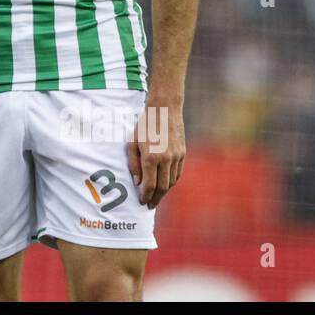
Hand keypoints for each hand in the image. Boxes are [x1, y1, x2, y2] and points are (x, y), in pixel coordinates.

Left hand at [127, 95, 184, 209]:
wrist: (164, 109)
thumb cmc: (144, 125)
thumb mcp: (132, 142)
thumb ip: (133, 164)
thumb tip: (137, 183)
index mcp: (151, 157)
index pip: (149, 185)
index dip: (145, 196)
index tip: (141, 202)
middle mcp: (165, 160)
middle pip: (162, 187)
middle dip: (155, 198)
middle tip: (149, 205)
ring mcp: (176, 157)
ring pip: (171, 182)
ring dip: (164, 192)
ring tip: (156, 197)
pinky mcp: (183, 154)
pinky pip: (178, 173)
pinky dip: (172, 182)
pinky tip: (166, 185)